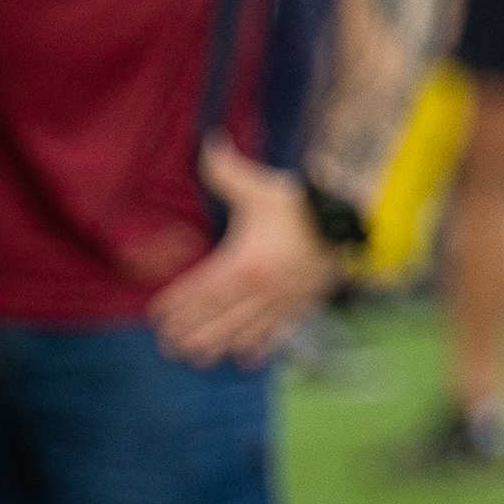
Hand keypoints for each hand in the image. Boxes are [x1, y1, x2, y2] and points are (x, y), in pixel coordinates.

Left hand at [148, 138, 340, 366]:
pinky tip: (245, 360)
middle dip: (190, 332)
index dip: (177, 303)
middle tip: (169, 346)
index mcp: (243, 262)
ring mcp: (280, 300)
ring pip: (243, 330)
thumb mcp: (259, 187)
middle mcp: (259, 288)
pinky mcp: (300, 305)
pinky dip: (259, 347)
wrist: (346, 224)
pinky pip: (276, 332)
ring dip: (217, 345)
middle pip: (217, 316)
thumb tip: (208, 144)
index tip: (157, 315)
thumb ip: (227, 171)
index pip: (202, 288)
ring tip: (197, 358)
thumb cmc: (298, 205)